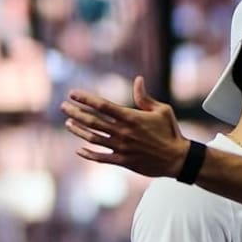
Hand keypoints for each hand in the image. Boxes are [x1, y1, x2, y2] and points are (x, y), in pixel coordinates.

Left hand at [61, 76, 188, 177]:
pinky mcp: (123, 161)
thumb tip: (138, 80)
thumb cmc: (171, 132)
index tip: (73, 93)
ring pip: (93, 138)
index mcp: (131, 118)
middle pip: (92, 121)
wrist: (177, 159)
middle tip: (63, 107)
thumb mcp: (162, 110)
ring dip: (78, 130)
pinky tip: (79, 149)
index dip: (85, 99)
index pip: (102, 106)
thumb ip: (145, 97)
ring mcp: (122, 148)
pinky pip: (101, 158)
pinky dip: (88, 154)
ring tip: (68, 124)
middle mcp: (123, 132)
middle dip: (75, 112)